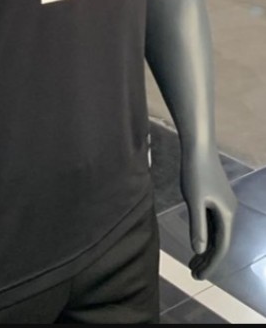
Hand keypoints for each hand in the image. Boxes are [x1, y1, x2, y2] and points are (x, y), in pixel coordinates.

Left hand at [180, 149, 237, 279]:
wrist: (198, 146)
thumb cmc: (195, 172)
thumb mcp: (194, 201)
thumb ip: (198, 226)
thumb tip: (199, 250)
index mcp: (227, 214)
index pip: (221, 247)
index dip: (210, 264)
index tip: (197, 276)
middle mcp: (229, 211)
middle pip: (220, 242)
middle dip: (208, 260)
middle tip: (192, 273)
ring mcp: (224, 204)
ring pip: (217, 233)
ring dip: (206, 248)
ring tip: (192, 262)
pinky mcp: (216, 197)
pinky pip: (213, 223)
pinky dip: (205, 234)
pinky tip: (196, 240)